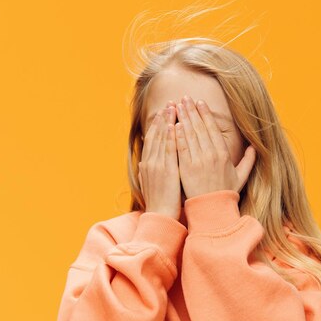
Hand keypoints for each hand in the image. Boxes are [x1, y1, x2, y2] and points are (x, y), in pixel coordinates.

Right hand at [138, 101, 181, 218]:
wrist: (160, 217)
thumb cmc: (161, 203)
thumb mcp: (153, 184)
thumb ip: (153, 171)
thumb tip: (150, 163)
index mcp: (148, 165)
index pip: (153, 140)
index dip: (158, 125)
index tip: (164, 112)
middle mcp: (150, 162)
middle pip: (156, 135)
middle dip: (162, 118)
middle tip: (169, 103)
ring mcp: (156, 166)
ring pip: (161, 139)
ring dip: (166, 121)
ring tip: (172, 107)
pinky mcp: (165, 170)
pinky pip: (167, 150)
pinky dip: (169, 136)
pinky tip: (173, 124)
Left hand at [174, 95, 255, 198]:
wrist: (212, 210)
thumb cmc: (226, 194)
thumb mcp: (240, 177)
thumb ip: (248, 161)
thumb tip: (254, 148)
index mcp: (223, 154)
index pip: (212, 128)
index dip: (205, 114)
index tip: (199, 103)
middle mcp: (211, 154)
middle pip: (199, 127)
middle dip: (191, 110)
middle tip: (185, 98)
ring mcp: (198, 161)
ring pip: (189, 134)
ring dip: (182, 118)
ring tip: (176, 106)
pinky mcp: (186, 168)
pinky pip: (181, 147)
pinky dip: (176, 134)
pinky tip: (172, 124)